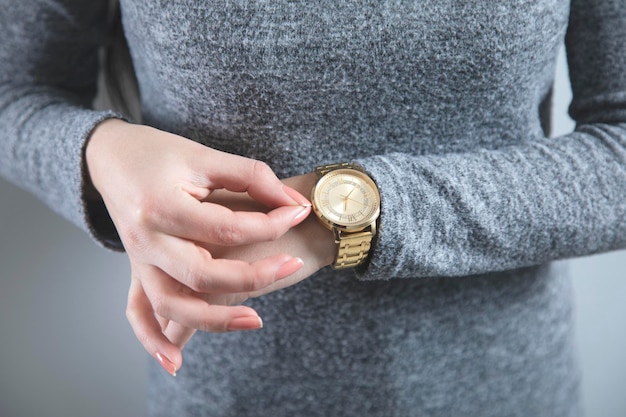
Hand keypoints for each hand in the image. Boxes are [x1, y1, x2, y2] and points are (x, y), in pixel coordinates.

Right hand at [85, 119, 310, 375]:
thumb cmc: (160, 154)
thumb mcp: (205, 156)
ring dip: (214, 320)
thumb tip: (294, 203)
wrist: (111, 157)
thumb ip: (251, 176)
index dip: (272, 222)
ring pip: (174, 304)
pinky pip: (140, 313)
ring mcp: (139, 261)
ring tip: (255, 320)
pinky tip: (176, 361)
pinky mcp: (138, 271)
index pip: (227, 228)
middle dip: (254, 276)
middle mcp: (147, 240)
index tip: (298, 212)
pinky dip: (154, 340)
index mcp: (163, 207)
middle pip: (203, 275)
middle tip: (291, 265)